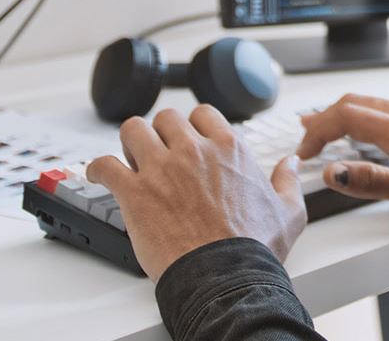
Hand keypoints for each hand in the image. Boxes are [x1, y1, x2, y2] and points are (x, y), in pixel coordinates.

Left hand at [87, 105, 306, 281]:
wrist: (225, 275)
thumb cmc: (253, 247)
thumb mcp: (288, 211)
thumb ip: (288, 181)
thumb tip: (290, 163)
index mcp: (229, 149)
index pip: (203, 114)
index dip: (193, 126)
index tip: (189, 140)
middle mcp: (193, 151)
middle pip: (165, 118)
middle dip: (161, 134)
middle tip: (159, 154)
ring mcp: (161, 168)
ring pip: (133, 130)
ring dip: (130, 143)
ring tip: (130, 159)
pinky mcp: (135, 191)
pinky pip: (104, 164)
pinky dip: (98, 168)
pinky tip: (100, 175)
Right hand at [298, 94, 388, 224]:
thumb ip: (373, 181)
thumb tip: (334, 172)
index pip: (346, 115)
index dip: (318, 130)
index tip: (304, 151)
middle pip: (355, 103)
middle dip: (324, 118)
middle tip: (305, 138)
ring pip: (371, 105)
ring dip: (342, 115)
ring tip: (324, 129)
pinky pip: (386, 111)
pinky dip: (363, 118)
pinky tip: (365, 133)